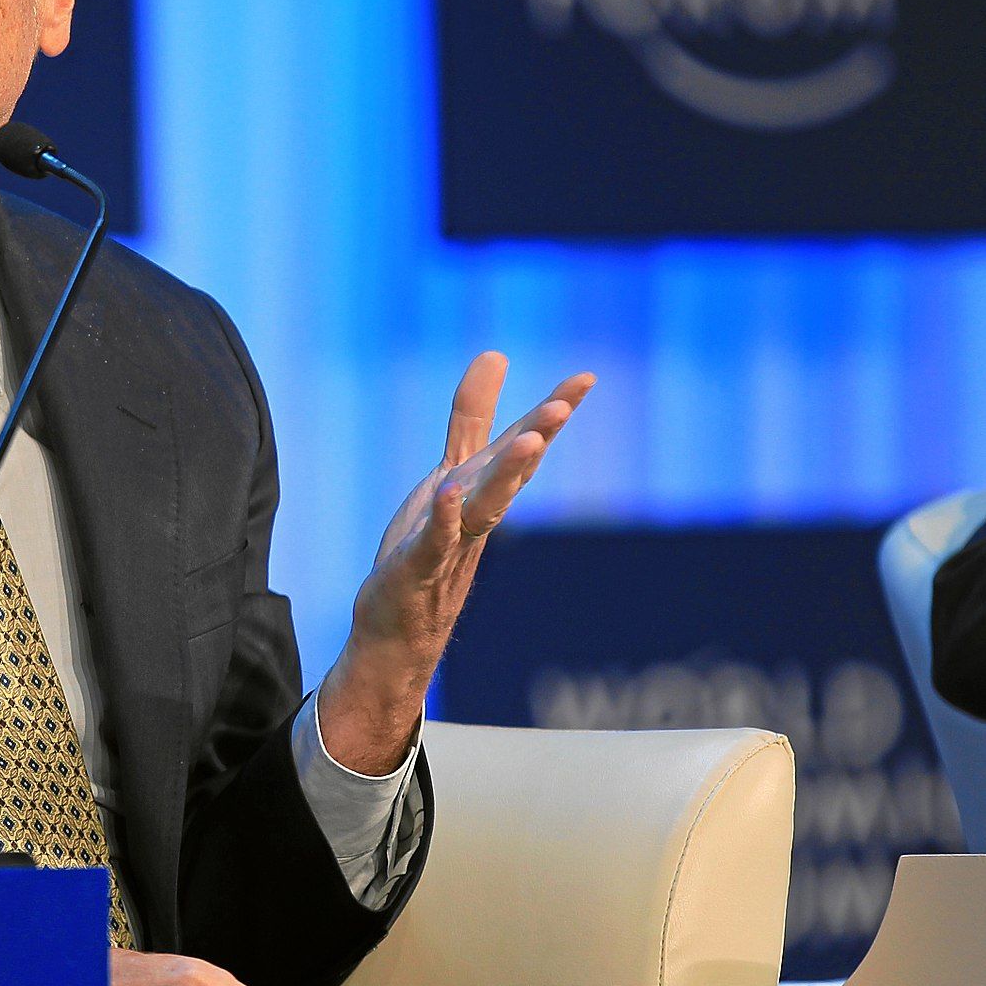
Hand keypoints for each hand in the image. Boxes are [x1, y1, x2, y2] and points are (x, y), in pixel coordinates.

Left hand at [319, 351, 593, 774]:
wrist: (400, 631)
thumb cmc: (430, 546)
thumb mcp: (450, 472)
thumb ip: (471, 417)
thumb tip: (496, 354)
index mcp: (483, 490)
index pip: (521, 445)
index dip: (552, 410)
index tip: (586, 377)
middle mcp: (476, 516)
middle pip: (510, 473)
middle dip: (536, 437)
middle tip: (563, 404)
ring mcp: (450, 545)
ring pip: (483, 508)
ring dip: (505, 477)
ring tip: (528, 442)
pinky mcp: (416, 570)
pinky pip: (433, 543)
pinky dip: (443, 520)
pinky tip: (447, 494)